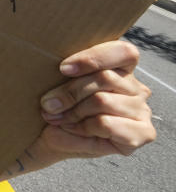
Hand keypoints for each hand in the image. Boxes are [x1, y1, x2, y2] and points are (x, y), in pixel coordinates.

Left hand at [32, 41, 153, 158]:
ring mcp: (142, 110)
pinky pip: (106, 123)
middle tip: (48, 104)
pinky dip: (82, 127)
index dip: (93, 58)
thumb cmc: (58, 108)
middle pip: (105, 77)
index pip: (123, 52)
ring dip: (73, 112)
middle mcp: (136, 87)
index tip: (63, 69)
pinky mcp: (143, 133)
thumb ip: (65, 79)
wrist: (51, 139)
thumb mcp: (58, 87)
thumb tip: (58, 85)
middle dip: (70, 92)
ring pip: (102, 100)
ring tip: (58, 118)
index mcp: (121, 67)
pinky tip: (73, 130)